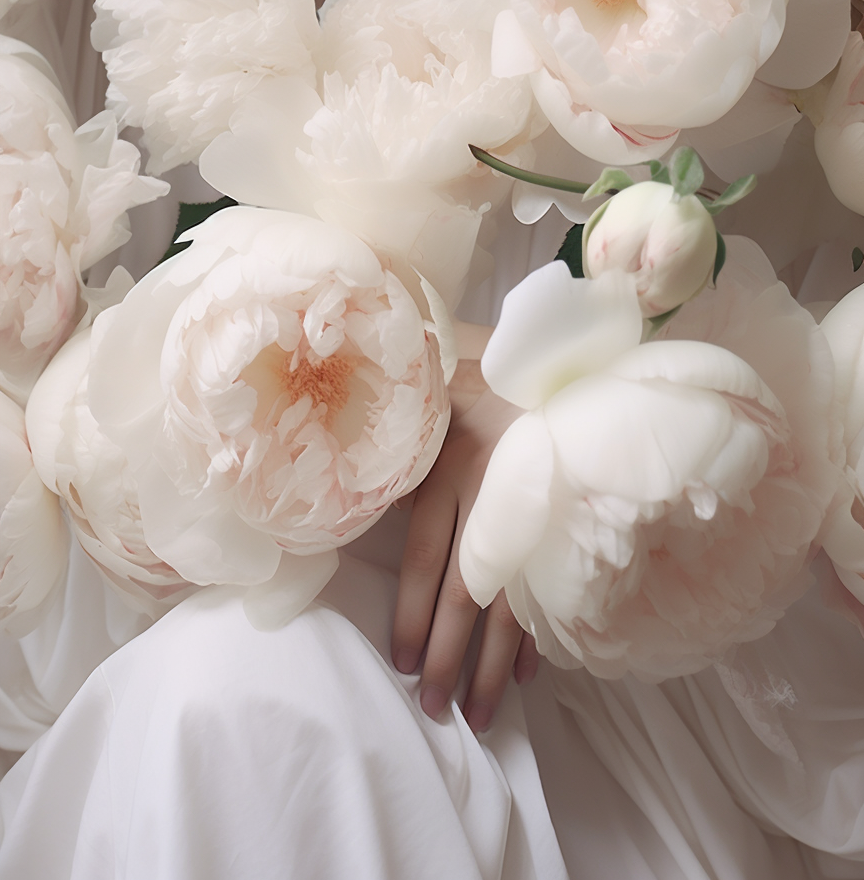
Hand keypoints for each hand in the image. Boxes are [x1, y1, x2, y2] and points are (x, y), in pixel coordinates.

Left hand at [391, 359, 538, 733]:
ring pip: (512, 598)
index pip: (426, 558)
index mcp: (452, 469)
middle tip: (436, 708)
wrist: (557, 356)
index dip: (412, 613)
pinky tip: (530, 670)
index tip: (402, 662)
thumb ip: (402, 459)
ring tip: (483, 713)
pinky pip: (549, 583)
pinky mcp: (564, 515)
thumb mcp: (431, 410)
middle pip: (466, 590)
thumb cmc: (476, 381)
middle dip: (450, 655)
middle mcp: (491, 493)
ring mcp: (534, 508)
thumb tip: (361, 501)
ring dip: (496, 663)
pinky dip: (538, 630)